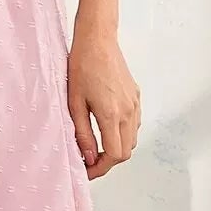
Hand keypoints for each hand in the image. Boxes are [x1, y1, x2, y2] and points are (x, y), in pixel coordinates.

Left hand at [67, 27, 139, 177]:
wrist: (97, 40)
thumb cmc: (81, 67)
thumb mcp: (74, 103)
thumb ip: (83, 133)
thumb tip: (88, 157)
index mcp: (112, 114)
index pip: (114, 155)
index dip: (100, 168)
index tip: (87, 170)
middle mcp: (128, 111)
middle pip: (126, 151)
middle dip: (108, 161)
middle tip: (89, 160)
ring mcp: (135, 104)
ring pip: (132, 139)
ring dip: (116, 147)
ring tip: (96, 145)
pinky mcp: (136, 96)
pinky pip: (134, 124)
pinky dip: (123, 134)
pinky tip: (106, 127)